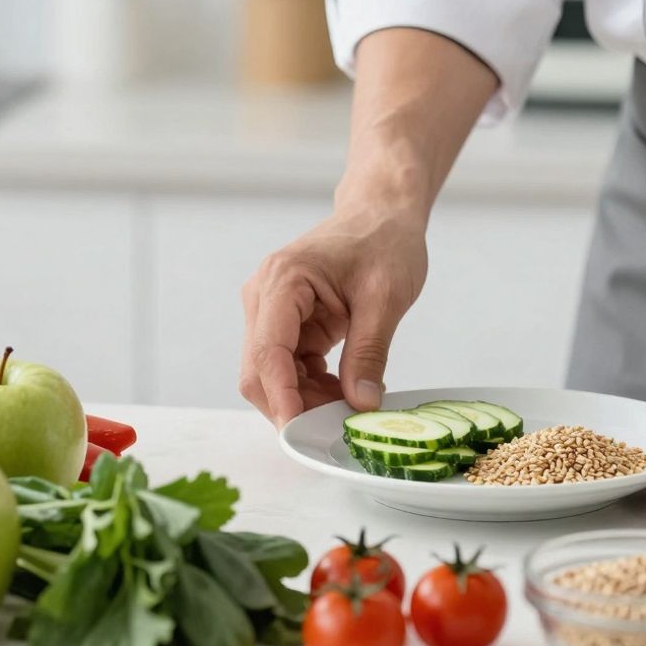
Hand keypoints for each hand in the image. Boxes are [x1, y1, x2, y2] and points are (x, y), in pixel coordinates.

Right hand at [240, 209, 427, 426]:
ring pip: (270, 375)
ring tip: (348, 407)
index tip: (301, 430)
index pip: (269, 351)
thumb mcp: (386, 298)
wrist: (381, 215)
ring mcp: (270, 311)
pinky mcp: (285, 324)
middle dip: (292, 405)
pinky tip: (343, 392)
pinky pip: (287, 368)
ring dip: (303, 400)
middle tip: (335, 428)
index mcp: (283, 280)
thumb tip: (361, 404)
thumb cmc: (384, 241)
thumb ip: (370, 353)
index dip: (282, 396)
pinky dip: (310, 388)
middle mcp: (264, 297)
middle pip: (259, 370)